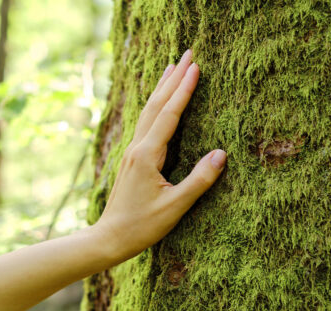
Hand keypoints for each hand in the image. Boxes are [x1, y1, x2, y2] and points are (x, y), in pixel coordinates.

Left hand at [93, 49, 226, 261]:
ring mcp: (131, 152)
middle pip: (156, 105)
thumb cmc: (141, 226)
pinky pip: (145, 124)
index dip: (183, 90)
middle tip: (188, 53)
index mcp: (147, 155)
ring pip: (148, 112)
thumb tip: (222, 153)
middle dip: (173, 78)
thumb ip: (199, 180)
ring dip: (162, 87)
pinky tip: (158, 103)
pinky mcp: (131, 160)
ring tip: (172, 66)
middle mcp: (137, 148)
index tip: (196, 67)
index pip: (169, 114)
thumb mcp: (175, 207)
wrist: (109, 238)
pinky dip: (155, 105)